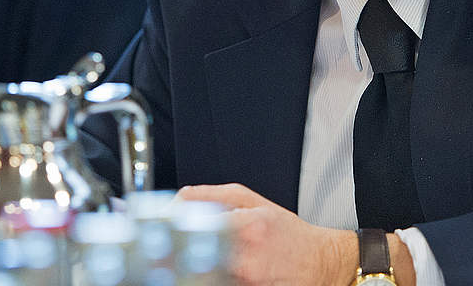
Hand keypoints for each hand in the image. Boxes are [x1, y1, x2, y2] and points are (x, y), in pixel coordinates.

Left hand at [177, 184, 410, 285]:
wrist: (322, 263)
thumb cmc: (287, 232)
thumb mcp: (252, 201)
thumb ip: (210, 196)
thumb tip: (176, 198)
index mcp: (245, 227)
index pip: (191, 228)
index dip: (167, 229)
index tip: (150, 231)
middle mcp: (245, 259)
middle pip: (191, 259)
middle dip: (172, 255)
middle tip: (159, 253)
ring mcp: (247, 282)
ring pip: (201, 277)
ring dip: (190, 269)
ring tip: (187, 262)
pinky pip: (217, 284)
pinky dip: (209, 278)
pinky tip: (209, 271)